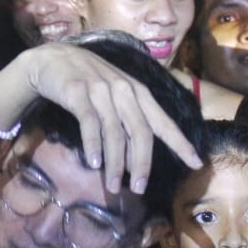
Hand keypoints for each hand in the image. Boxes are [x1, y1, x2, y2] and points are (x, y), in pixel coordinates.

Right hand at [15, 44, 200, 193]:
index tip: (196, 164)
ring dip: (116, 163)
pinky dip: (93, 145)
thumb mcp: (114, 94)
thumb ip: (128, 117)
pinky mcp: (78, 92)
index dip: (180, 143)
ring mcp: (100, 89)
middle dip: (142, 163)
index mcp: (137, 91)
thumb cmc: (86, 80)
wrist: (51, 59)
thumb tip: (139, 155)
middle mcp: (123, 89)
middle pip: (141, 131)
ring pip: (115, 132)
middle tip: (140, 189)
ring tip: (113, 186)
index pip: (163, 121)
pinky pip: (90, 123)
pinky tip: (93, 163)